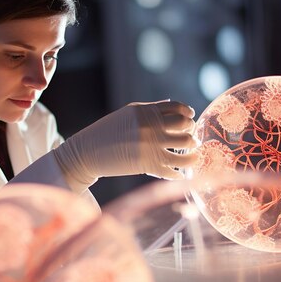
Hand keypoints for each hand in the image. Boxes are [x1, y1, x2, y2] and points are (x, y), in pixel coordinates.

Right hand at [53, 100, 198, 192]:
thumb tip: (175, 107)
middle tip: (190, 139)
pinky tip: (180, 173)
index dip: (188, 114)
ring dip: (193, 154)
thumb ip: (151, 110)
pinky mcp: (148, 166)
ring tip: (192, 156)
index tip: (189, 120)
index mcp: (146, 113)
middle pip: (186, 127)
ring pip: (186, 149)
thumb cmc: (107, 132)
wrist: (87, 153)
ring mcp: (151, 147)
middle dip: (192, 133)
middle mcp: (151, 128)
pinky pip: (174, 170)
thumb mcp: (128, 114)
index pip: (179, 109)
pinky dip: (180, 173)